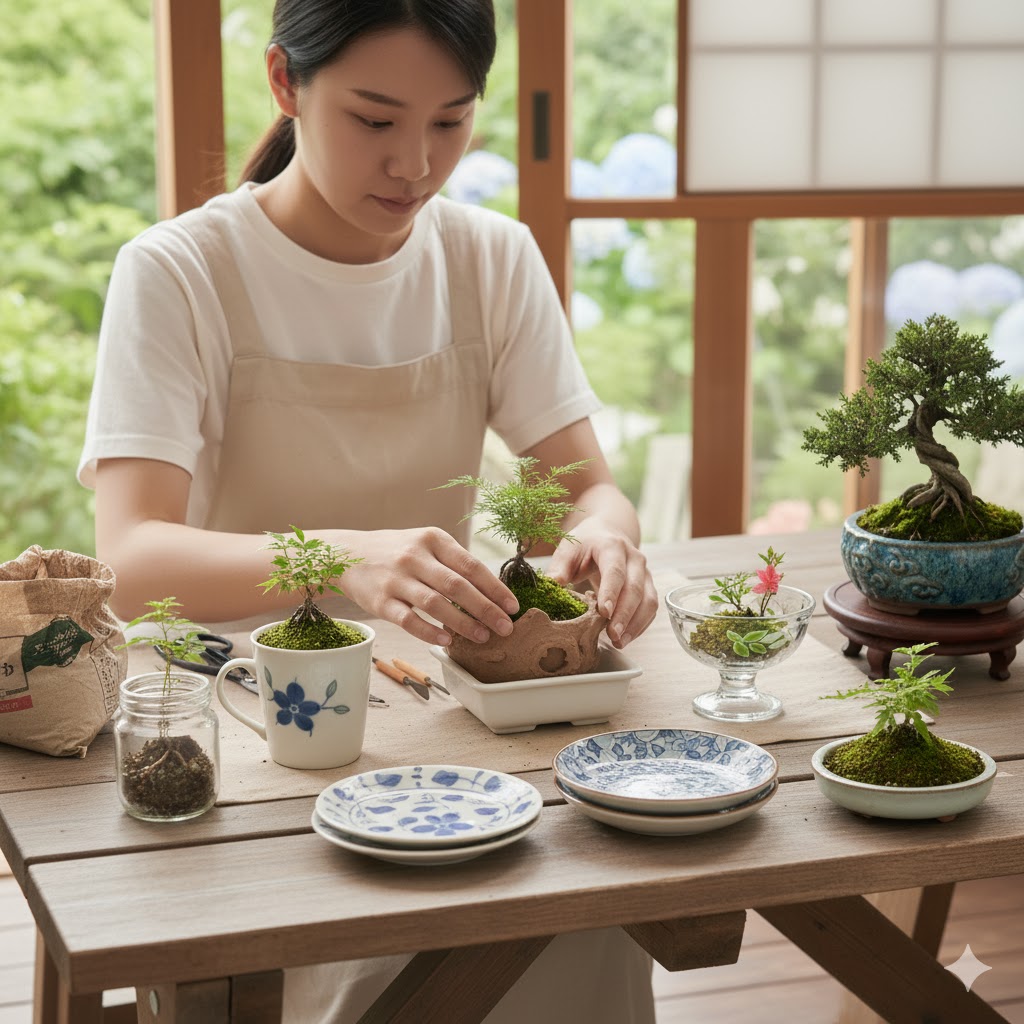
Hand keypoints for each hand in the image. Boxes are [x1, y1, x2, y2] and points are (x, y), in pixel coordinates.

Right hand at [339, 527, 518, 646]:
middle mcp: (415, 556)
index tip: (512, 607)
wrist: (347, 554)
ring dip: (463, 623)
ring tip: (483, 637)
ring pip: (435, 603)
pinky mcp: (380, 600)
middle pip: (458, 586)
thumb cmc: (396, 552)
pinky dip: (429, 631)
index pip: (472, 566)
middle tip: (506, 628)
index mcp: (433, 539)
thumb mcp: (426, 544)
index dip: (495, 589)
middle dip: (486, 609)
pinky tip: (447, 640)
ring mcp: (396, 579)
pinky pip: (408, 619)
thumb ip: (454, 563)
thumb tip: (492, 592)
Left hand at [545, 519, 657, 648]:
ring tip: (619, 642)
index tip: (604, 612)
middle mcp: (634, 558)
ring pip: (648, 600)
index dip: (610, 592)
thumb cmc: (585, 544)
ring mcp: (645, 572)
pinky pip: (651, 608)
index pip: (615, 570)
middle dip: (625, 614)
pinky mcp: (649, 586)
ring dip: (636, 624)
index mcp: (612, 546)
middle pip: (634, 588)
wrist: (607, 533)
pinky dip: (641, 625)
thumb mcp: (569, 549)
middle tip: (613, 636)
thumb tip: (551, 585)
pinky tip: (627, 638)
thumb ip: (560, 567)